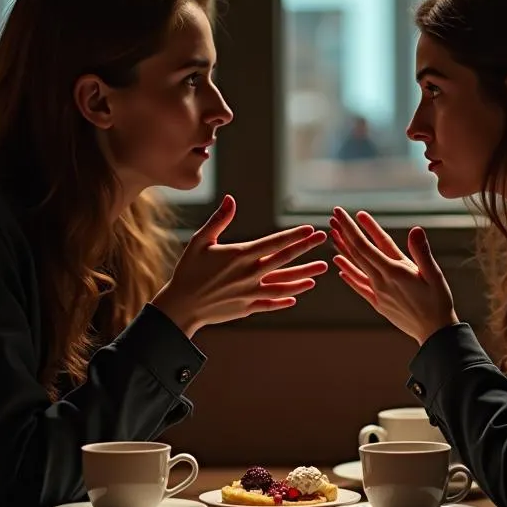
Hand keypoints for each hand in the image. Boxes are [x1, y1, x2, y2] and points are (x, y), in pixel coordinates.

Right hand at [153, 194, 327, 336]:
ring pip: (284, 284)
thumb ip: (219, 220)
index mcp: (240, 255)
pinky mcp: (248, 307)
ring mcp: (251, 292)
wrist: (181, 305)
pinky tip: (298, 294)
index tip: (310, 228)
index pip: (274, 243)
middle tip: (324, 240)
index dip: (294, 235)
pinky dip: (285, 299)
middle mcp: (249, 274)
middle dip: (306, 249)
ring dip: (304, 276)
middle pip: (284, 260)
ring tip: (322, 270)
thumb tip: (231, 199)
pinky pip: (271, 303)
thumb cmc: (189, 271)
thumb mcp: (200, 241)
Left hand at [329, 206, 458, 344]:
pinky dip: (348, 275)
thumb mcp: (434, 274)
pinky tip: (340, 268)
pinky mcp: (378, 303)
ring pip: (355, 267)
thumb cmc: (438, 301)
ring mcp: (377, 292)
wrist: (434, 333)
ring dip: (342, 250)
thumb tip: (415, 230)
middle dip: (344, 232)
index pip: (367, 245)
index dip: (355, 227)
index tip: (346, 213)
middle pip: (357, 252)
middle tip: (334, 215)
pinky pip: (359, 286)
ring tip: (332, 235)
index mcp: (394, 271)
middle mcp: (381, 280)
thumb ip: (421, 252)